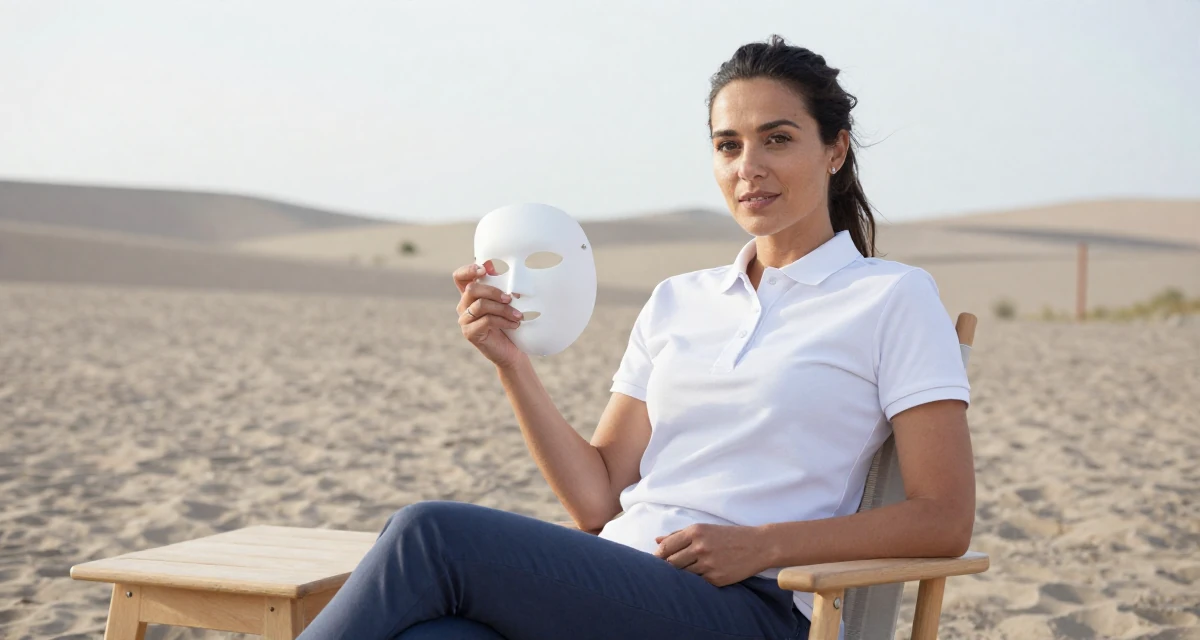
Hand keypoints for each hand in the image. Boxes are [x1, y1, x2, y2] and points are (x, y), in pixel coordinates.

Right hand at [452, 261, 526, 368]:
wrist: (511, 351)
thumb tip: (511, 274)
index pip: (460, 277)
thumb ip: (503, 289)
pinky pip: (486, 320)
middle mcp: (464, 306)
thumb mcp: (506, 303)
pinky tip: (515, 324)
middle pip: (472, 289)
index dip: (468, 270)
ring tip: (518, 315)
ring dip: (503, 309)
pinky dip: (503, 320)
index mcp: (471, 295)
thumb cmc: (509, 323)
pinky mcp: (469, 332)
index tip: (484, 269)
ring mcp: (465, 320)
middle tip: (510, 298)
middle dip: (493, 291)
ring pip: (481, 305)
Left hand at [653, 524, 767, 586]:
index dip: (658, 556)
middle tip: (664, 572)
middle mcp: (700, 547)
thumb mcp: (705, 529)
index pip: (666, 547)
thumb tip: (657, 540)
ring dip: (679, 576)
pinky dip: (694, 582)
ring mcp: (708, 564)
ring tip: (680, 576)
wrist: (758, 546)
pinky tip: (696, 579)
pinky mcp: (716, 579)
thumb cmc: (728, 536)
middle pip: (671, 563)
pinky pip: (697, 583)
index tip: (657, 561)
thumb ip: (679, 535)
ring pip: (683, 575)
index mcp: (696, 531)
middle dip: (666, 568)